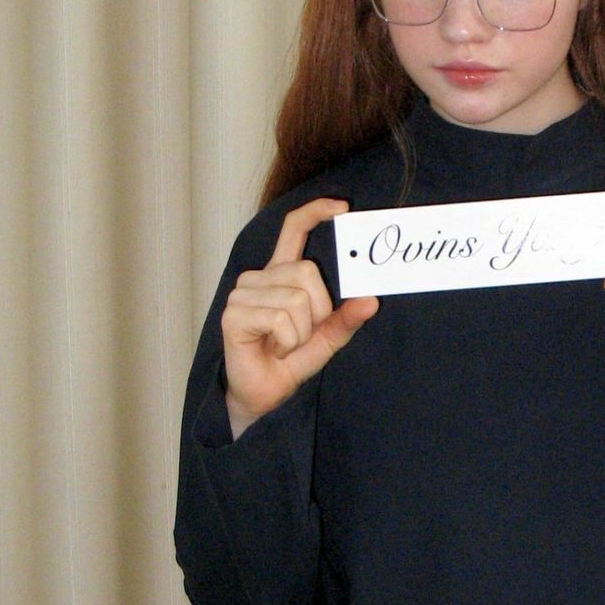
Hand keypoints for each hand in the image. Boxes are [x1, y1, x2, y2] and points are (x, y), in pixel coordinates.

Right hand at [220, 196, 378, 430]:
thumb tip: (370, 300)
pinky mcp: (234, 315)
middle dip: (318, 311)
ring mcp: (242, 294)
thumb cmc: (290, 361)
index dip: (315, 212)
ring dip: (301, 332)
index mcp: (280, 274)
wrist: (265, 396)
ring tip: (284, 345)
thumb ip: (346, 318)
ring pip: (296, 300)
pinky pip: (281, 319)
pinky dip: (287, 341)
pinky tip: (272, 349)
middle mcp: (259, 277)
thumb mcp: (327, 338)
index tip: (342, 208)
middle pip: (307, 273)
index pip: (293, 229)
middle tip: (301, 335)